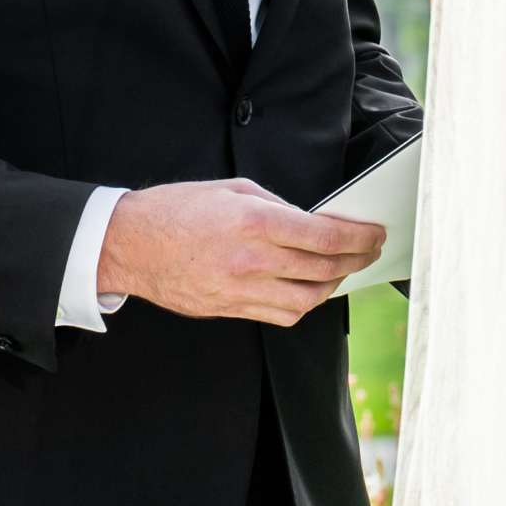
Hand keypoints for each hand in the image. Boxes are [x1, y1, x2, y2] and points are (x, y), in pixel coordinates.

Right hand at [98, 179, 385, 326]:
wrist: (128, 243)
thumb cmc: (179, 209)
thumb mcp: (235, 190)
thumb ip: (280, 206)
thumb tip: (314, 222)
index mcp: (256, 223)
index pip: (326, 237)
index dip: (361, 238)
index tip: (377, 234)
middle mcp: (252, 261)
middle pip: (324, 268)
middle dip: (357, 259)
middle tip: (372, 250)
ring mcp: (239, 290)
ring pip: (307, 299)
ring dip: (333, 285)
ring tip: (344, 269)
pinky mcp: (228, 309)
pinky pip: (280, 315)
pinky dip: (303, 304)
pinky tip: (311, 289)